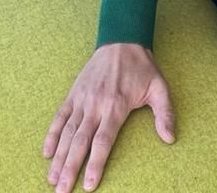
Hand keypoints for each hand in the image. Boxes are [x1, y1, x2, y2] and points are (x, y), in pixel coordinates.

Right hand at [44, 43, 174, 191]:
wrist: (121, 39)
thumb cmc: (141, 67)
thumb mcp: (159, 87)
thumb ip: (165, 113)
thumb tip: (170, 138)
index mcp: (115, 106)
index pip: (102, 142)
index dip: (94, 164)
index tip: (88, 185)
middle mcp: (95, 105)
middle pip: (79, 142)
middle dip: (69, 169)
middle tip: (61, 192)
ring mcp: (82, 99)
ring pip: (66, 132)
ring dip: (58, 157)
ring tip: (52, 179)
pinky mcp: (74, 93)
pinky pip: (59, 116)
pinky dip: (51, 134)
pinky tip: (46, 152)